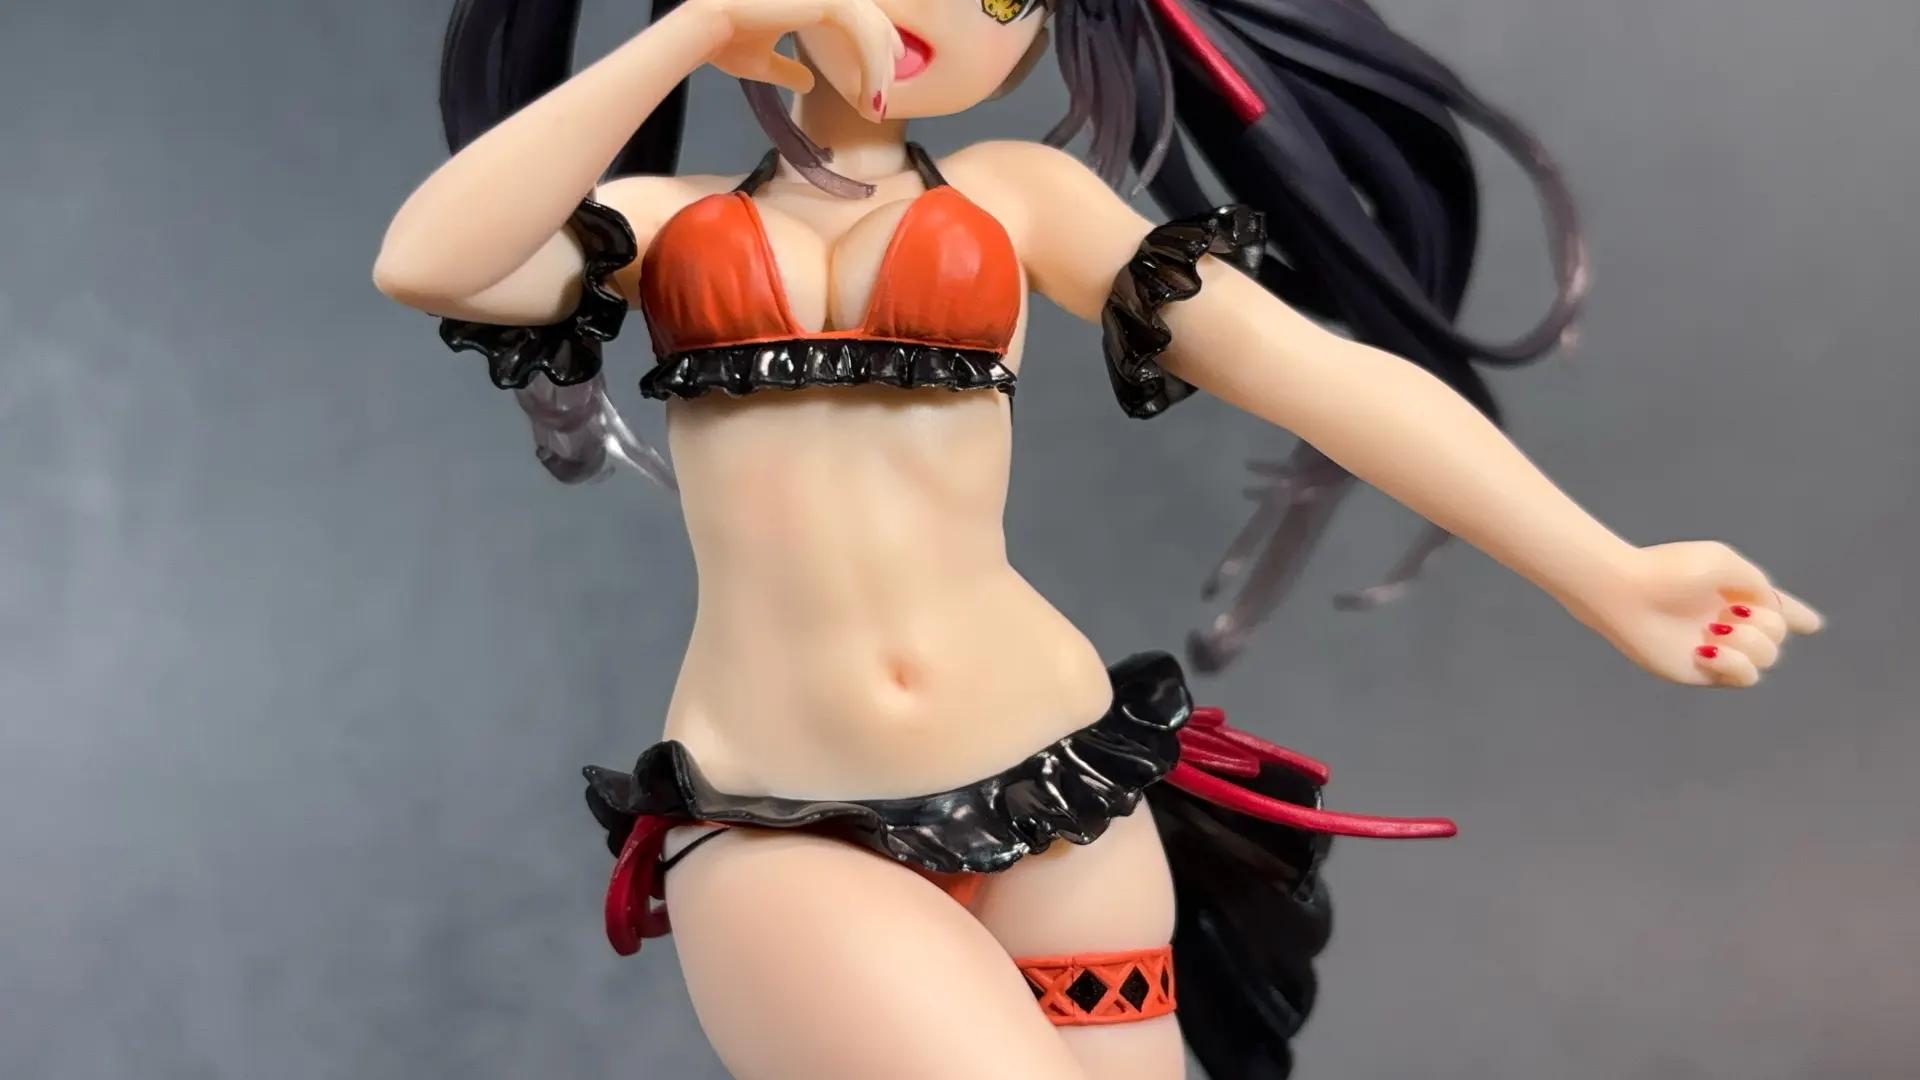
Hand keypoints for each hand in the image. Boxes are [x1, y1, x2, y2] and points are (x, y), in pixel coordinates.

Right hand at [698, 0, 903, 115]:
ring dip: (878, 70)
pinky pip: (863, 34)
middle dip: (882, 61)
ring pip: (871, 28)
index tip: (879, 81)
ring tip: (876, 105)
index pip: (854, 15)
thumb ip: (788, 68)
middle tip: (883, 99)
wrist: (705, 30)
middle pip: (870, 19)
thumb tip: (808, 82)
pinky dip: (871, 67)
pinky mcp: (826, 0)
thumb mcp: (762, 59)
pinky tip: (869, 96)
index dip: (872, 45)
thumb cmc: (724, 39)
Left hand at [1578, 541, 1822, 686]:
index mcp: (1733, 593)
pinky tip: (1707, 649)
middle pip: (1777, 634)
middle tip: (1734, 612)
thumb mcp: (1725, 564)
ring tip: (1718, 629)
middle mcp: (1727, 621)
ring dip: (1752, 642)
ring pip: (1766, 658)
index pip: (1772, 606)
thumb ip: (1758, 586)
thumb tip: (1772, 613)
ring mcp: (1716, 647)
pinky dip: (1735, 664)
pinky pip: (1743, 678)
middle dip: (1768, 623)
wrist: (1626, 592)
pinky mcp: (1700, 671)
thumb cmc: (1669, 571)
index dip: (1795, 615)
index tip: (1811, 623)